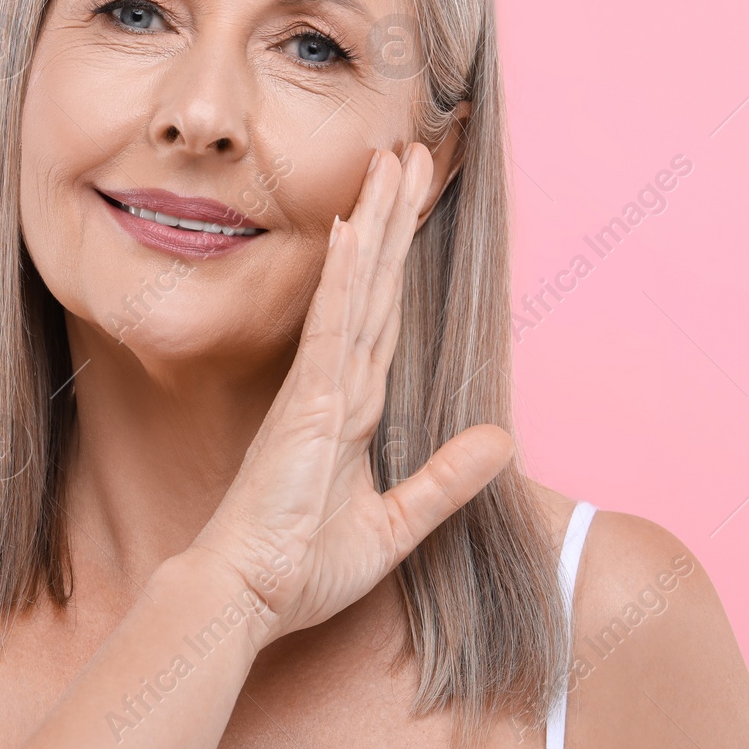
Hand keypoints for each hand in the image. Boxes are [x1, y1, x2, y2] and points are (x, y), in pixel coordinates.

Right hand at [189, 143, 513, 643]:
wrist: (245, 595)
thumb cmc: (299, 565)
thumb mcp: (396, 523)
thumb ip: (446, 480)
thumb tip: (503, 441)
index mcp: (351, 405)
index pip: (385, 314)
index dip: (400, 258)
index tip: (413, 204)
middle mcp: (336, 383)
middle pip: (375, 283)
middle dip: (393, 217)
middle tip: (410, 153)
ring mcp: (320, 387)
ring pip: (359, 288)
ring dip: (377, 223)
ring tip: (393, 163)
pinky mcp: (309, 403)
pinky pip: (333, 328)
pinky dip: (345, 276)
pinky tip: (356, 230)